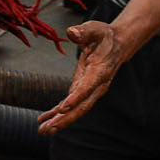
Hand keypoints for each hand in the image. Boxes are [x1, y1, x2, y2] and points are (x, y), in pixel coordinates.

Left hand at [37, 20, 132, 135]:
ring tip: (42, 130)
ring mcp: (90, 90)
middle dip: (65, 119)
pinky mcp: (82, 90)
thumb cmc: (105, 36)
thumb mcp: (95, 29)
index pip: (88, 87)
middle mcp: (97, 85)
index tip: (63, 108)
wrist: (117, 44)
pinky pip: (70, 105)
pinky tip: (44, 119)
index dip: (76, 98)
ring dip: (59, 121)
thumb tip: (73, 32)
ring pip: (75, 110)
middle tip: (48, 129)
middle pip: (81, 106)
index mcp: (100, 71)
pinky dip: (57, 113)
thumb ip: (84, 32)